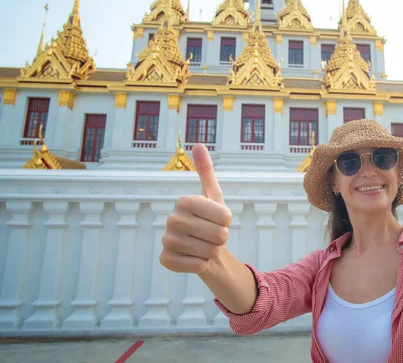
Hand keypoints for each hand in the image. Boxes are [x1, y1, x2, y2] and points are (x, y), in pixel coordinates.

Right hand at [160, 144, 231, 274]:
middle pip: (218, 235)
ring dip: (213, 252)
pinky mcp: (166, 260)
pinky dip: (202, 265)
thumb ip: (206, 171)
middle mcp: (172, 218)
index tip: (220, 220)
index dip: (228, 221)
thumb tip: (197, 144)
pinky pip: (196, 266)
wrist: (204, 249)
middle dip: (222, 239)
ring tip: (205, 247)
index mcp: (185, 201)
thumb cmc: (211, 221)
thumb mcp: (213, 195)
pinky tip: (196, 259)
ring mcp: (167, 240)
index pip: (224, 216)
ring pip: (209, 251)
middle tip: (213, 236)